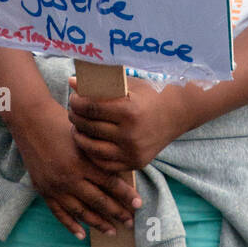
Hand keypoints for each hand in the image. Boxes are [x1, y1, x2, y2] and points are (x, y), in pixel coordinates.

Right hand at [15, 101, 140, 240]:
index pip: (109, 183)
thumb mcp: (84, 135)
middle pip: (98, 201)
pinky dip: (70, 225)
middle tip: (130, 222)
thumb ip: (98, 153)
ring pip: (80, 212)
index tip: (139, 204)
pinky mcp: (43, 190)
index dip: (126, 195)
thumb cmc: (60, 121)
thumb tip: (120, 169)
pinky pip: (59, 213)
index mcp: (82, 162)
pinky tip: (82, 235)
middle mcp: (69, 177)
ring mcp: (55, 187)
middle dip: (117, 213)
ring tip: (112, 231)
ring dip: (97, 223)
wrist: (30, 120)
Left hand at [68, 76, 186, 172]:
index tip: (74, 98)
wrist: (176, 114)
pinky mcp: (135, 164)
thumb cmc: (148, 95)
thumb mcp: (127, 84)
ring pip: (92, 148)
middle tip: (73, 111)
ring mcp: (132, 152)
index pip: (90, 107)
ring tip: (77, 127)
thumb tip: (71, 82)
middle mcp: (130, 134)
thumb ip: (100, 84)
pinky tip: (89, 142)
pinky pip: (104, 163)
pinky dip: (92, 153)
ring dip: (79, 136)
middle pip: (89, 127)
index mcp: (128, 110)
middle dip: (75, 117)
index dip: (76, 102)